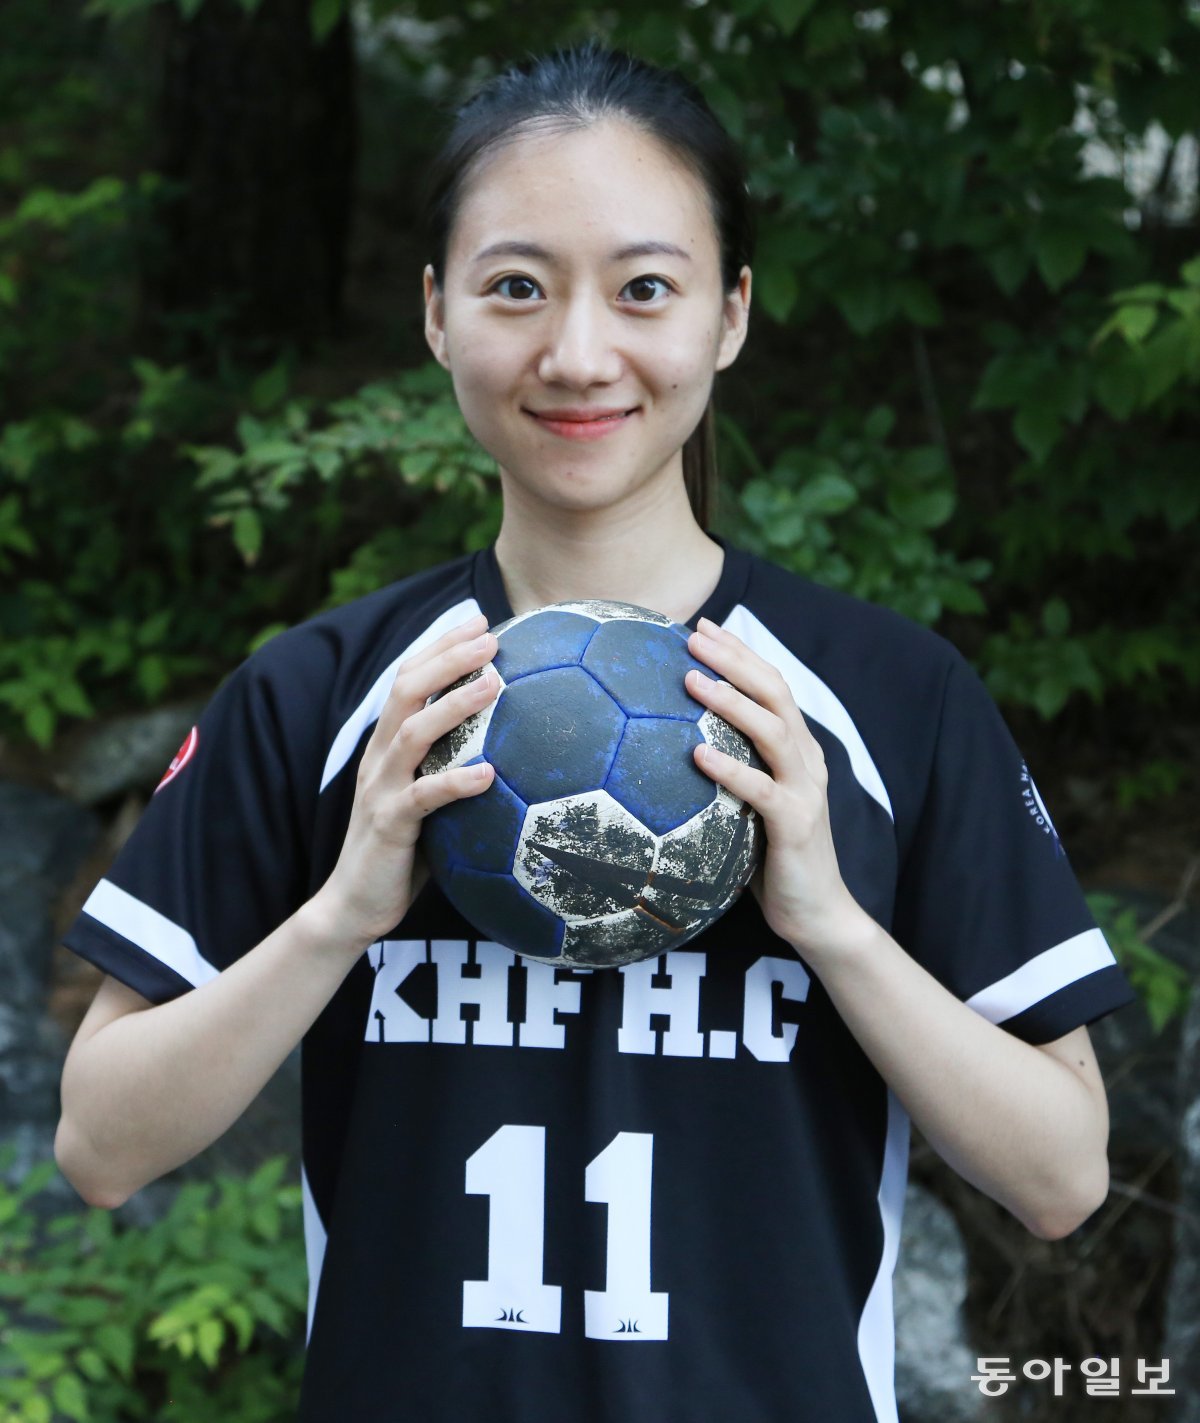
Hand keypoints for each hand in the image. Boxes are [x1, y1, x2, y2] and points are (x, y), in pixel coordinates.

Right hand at [313, 612, 498, 950]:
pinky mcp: (390, 826)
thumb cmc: (402, 852)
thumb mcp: (426, 800)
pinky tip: (490, 774)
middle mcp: (380, 757)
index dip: (440, 645)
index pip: (409, 678)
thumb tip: (509, 748)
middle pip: (407, 688)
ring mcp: (381, 789)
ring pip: (414, 733)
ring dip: (455, 704)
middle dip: (447, 657)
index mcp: (388, 745)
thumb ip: (452, 767)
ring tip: (495, 683)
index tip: (478, 619)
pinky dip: (456, 782)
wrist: (354, 904)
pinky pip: (424, 798)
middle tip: (491, 637)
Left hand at [684, 616, 866, 957]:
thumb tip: (668, 750)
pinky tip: (696, 753)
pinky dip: (730, 768)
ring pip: (771, 731)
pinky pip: (762, 790)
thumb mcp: (748, 807)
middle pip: (775, 693)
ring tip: (690, 680)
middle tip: (694, 635)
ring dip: (731, 702)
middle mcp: (805, 761)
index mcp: (795, 751)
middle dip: (735, 659)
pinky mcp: (796, 824)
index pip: (770, 686)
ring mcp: (805, 790)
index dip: (740, 653)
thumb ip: (726, 774)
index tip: (702, 626)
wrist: (818, 915)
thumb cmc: (772, 860)